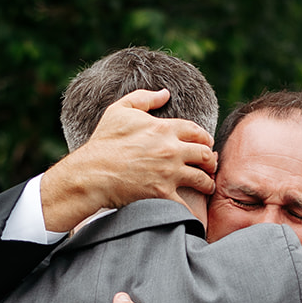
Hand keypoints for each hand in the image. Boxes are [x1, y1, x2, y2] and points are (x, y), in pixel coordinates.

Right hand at [44, 91, 216, 231]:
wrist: (91, 172)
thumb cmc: (104, 142)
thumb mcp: (120, 110)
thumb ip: (144, 98)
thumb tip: (165, 93)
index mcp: (164, 128)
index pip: (197, 131)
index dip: (204, 137)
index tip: (205, 144)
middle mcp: (171, 150)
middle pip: (204, 154)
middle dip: (210, 160)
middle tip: (210, 165)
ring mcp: (169, 173)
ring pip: (202, 178)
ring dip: (207, 183)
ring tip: (207, 186)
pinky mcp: (163, 193)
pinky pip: (186, 203)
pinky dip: (192, 208)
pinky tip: (194, 209)